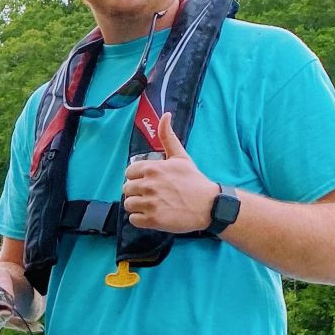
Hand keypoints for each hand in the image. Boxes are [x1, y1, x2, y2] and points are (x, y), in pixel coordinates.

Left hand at [122, 112, 218, 232]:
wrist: (208, 205)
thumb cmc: (194, 180)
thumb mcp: (181, 156)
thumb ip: (168, 137)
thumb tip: (165, 115)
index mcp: (153, 168)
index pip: (129, 172)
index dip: (136, 177)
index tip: (147, 181)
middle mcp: (149, 185)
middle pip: (127, 188)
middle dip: (136, 191)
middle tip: (151, 194)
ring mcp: (150, 203)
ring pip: (128, 203)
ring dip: (137, 205)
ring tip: (151, 204)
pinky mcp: (152, 220)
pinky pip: (133, 219)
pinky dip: (140, 218)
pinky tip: (151, 215)